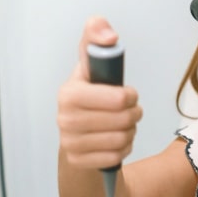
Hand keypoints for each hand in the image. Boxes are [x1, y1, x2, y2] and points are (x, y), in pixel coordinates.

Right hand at [56, 16, 142, 168]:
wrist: (78, 129)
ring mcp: (69, 142)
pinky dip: (123, 148)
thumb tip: (108, 35)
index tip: (128, 94)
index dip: (130, 96)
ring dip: (129, 131)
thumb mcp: (92, 62)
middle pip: (123, 121)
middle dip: (133, 114)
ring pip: (121, 139)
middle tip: (129, 110)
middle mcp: (64, 119)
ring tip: (122, 124)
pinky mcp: (76, 161)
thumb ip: (97, 36)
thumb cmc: (91, 92)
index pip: (118, 99)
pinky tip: (114, 140)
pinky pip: (116, 157)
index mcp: (69, 93)